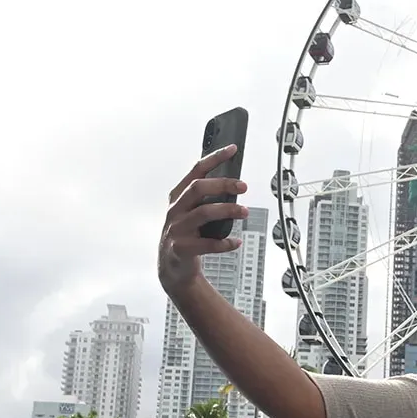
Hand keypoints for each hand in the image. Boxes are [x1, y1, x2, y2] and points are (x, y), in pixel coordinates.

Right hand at [159, 145, 247, 293]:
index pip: (196, 171)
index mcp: (179, 197)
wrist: (172, 268)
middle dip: (222, 184)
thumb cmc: (186, 234)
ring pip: (203, 213)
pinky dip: (224, 243)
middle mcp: (176, 210)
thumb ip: (206, 198)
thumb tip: (234, 183)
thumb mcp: (190, 211)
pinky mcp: (181, 248)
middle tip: (243, 186)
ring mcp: (176, 229)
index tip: (232, 149)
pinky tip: (235, 242)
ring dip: (227, 211)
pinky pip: (206, 244)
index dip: (214, 158)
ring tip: (244, 212)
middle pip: (198, 188)